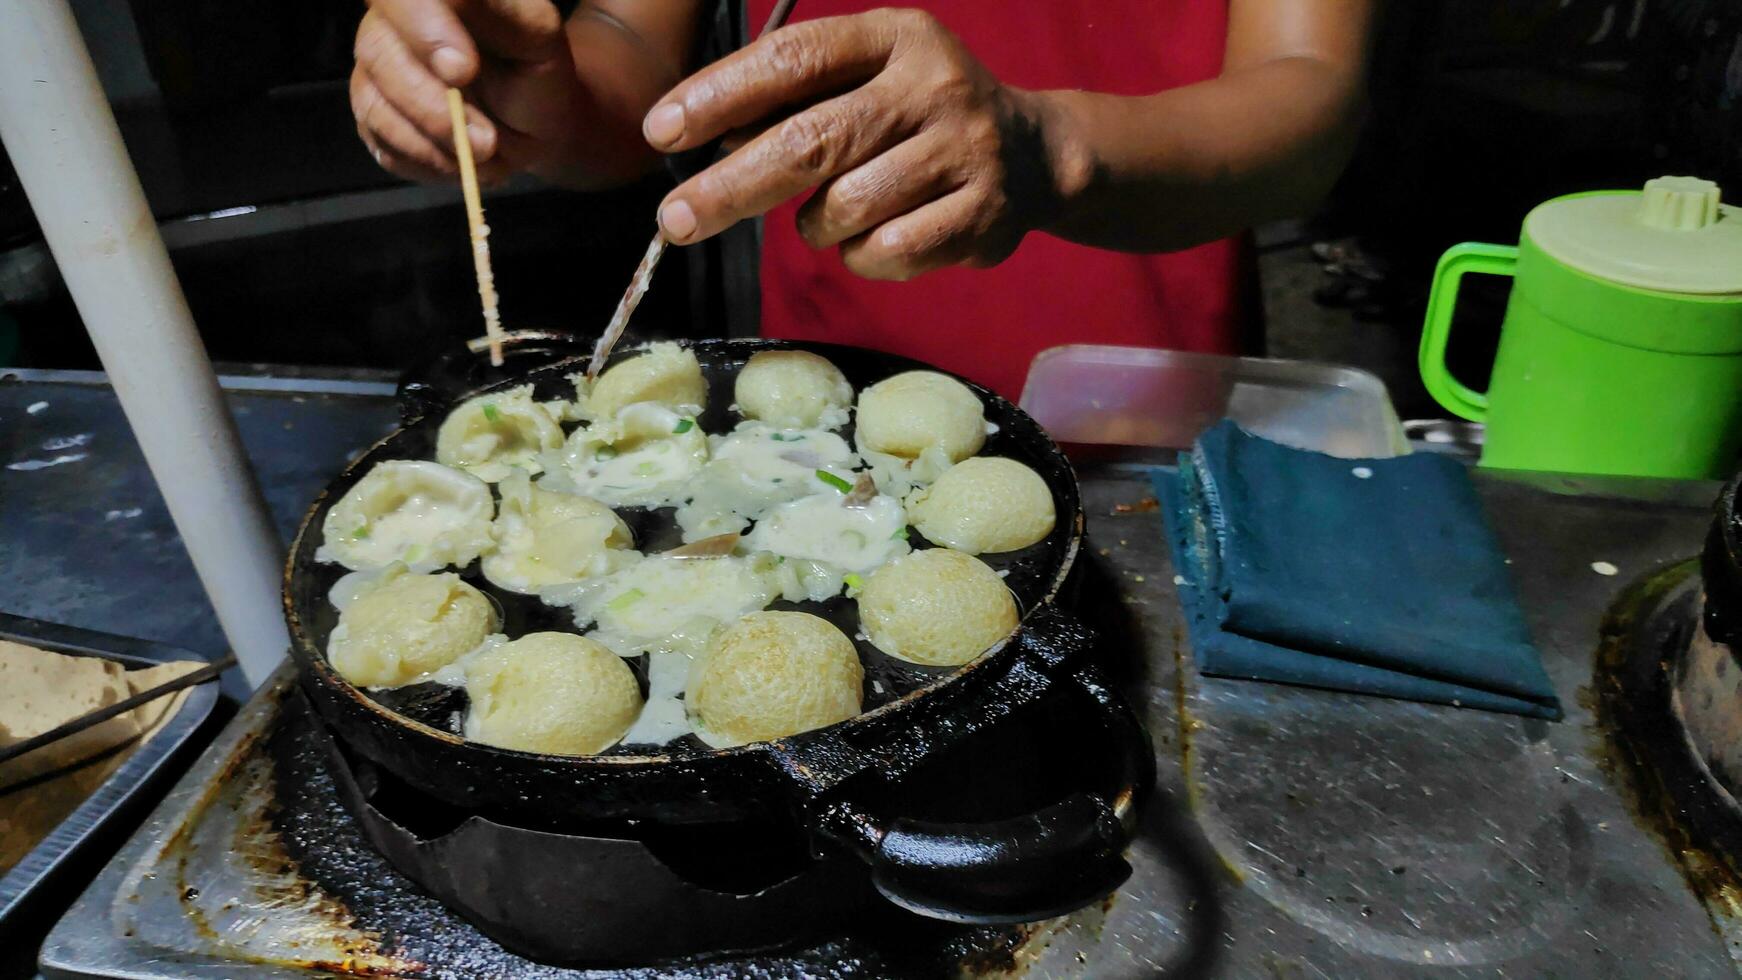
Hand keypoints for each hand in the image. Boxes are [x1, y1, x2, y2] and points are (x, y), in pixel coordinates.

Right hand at [350, 0, 587, 182]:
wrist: (530, 120)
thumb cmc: (533, 70)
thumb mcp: (537, 37)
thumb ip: (504, 24)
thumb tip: (451, 60)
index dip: (423, 31)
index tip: (461, 71)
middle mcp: (389, 23)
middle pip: (378, 53)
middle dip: (433, 108)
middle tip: (486, 140)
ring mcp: (375, 70)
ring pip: (374, 105)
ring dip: (434, 144)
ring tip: (486, 154)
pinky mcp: (372, 117)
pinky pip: (382, 144)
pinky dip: (429, 163)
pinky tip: (462, 161)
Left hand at [643, 9, 1077, 279]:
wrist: (1037, 155)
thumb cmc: (917, 118)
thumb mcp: (865, 81)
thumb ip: (795, 102)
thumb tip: (708, 138)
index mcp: (894, 36)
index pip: (794, 59)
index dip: (720, 94)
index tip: (662, 130)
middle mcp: (934, 85)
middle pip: (810, 142)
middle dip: (730, 187)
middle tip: (675, 220)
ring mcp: (965, 150)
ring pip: (846, 209)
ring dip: (815, 226)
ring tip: (827, 217)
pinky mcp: (984, 214)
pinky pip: (888, 252)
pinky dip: (863, 257)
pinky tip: (876, 239)